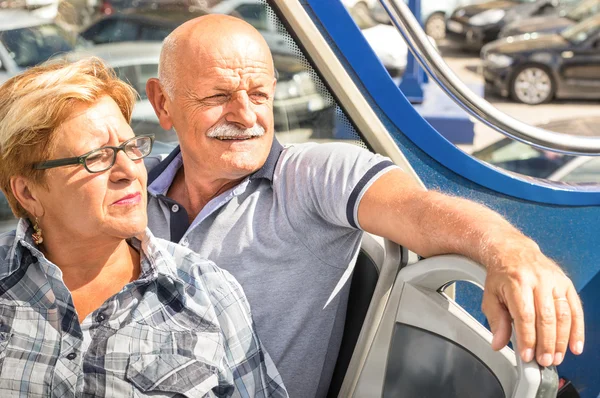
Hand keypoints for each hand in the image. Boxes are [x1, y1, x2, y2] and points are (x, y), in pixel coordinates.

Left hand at [481, 243, 583, 366]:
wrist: (513, 251)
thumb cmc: (502, 275)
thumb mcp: (490, 295)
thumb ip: (495, 320)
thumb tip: (498, 343)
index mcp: (517, 282)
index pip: (525, 315)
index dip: (528, 338)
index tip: (527, 355)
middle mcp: (538, 280)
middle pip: (546, 317)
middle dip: (546, 343)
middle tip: (543, 360)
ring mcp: (555, 281)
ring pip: (563, 315)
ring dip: (562, 340)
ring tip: (556, 357)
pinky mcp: (566, 284)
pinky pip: (575, 309)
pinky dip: (577, 330)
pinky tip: (575, 346)